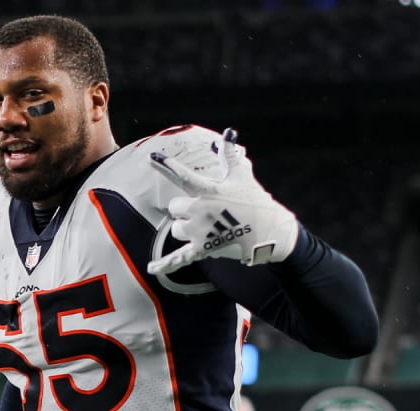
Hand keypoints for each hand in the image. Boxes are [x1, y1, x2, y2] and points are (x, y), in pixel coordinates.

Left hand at [148, 128, 298, 274]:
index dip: (166, 165)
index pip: (183, 175)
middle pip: (174, 207)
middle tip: (203, 211)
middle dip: (184, 209)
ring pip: (176, 229)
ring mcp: (200, 232)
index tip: (151, 157)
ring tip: (207, 228)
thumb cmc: (255, 201)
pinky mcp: (203, 250)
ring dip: (186, 229)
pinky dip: (165, 264)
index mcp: (209, 190)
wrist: (269, 232)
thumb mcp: (242, 176)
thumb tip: (229, 133)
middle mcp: (201, 210)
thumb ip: (229, 155)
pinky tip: (151, 268)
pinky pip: (178, 258)